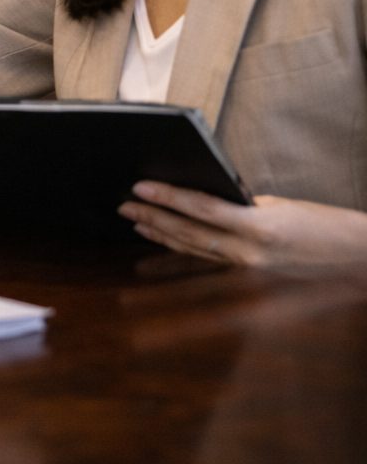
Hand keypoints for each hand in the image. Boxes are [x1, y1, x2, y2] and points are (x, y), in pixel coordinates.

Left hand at [119, 181, 366, 267]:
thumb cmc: (324, 226)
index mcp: (258, 228)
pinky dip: (181, 249)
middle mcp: (248, 254)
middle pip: (189, 232)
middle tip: (125, 204)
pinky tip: (162, 240)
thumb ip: (241, 202)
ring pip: (193, 250)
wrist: (357, 261)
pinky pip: (207, 261)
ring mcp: (246, 272)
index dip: (167, 197)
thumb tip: (205, 194)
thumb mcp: (281, 205)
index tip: (139, 187)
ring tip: (136, 219)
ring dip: (161, 234)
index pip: (201, 208)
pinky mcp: (248, 281)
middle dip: (153, 217)